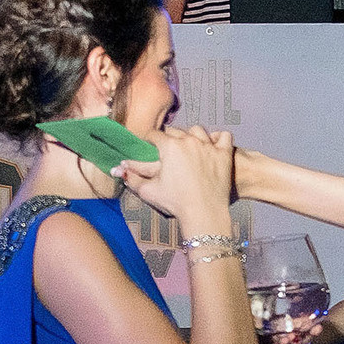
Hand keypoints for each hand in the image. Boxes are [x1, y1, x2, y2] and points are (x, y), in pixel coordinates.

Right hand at [118, 126, 235, 224]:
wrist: (204, 213)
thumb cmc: (176, 203)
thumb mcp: (149, 191)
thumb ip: (132, 178)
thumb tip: (119, 169)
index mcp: (170, 146)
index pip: (155, 135)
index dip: (150, 140)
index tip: (150, 144)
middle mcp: (189, 141)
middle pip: (176, 130)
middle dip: (170, 137)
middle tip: (168, 147)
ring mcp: (209, 146)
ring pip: (199, 130)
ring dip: (192, 135)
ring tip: (189, 144)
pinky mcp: (224, 154)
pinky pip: (224, 136)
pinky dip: (218, 137)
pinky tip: (213, 143)